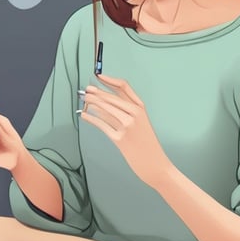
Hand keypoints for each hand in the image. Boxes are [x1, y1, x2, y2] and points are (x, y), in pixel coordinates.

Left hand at [80, 74, 170, 188]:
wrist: (155, 164)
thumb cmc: (147, 145)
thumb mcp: (141, 123)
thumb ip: (124, 112)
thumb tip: (101, 103)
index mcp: (141, 108)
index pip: (123, 87)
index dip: (109, 80)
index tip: (98, 76)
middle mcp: (134, 114)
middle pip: (111, 97)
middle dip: (96, 92)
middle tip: (86, 89)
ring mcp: (127, 126)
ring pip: (105, 109)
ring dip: (92, 102)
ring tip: (84, 99)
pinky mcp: (120, 139)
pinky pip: (102, 125)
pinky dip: (91, 119)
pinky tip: (84, 115)